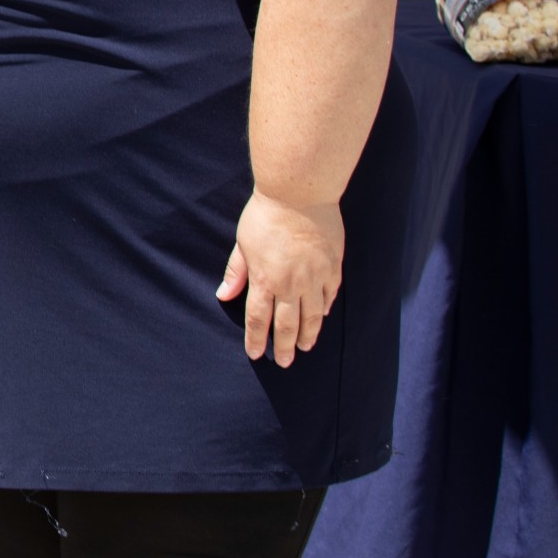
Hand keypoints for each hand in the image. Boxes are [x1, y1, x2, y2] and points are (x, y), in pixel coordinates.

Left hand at [219, 189, 344, 366]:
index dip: (257, 339)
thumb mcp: (243, 242)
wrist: (299, 194)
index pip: (258, 318)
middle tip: (284, 362)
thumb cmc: (265, 215)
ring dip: (308, 334)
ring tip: (304, 348)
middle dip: (284, 346)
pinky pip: (330, 296)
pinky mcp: (333, 268)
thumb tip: (224, 295)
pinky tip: (322, 318)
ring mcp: (315, 278)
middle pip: (287, 325)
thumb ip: (236, 271)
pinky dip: (326, 310)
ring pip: (313, 316)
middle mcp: (291, 284)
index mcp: (265, 279)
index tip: (256, 354)